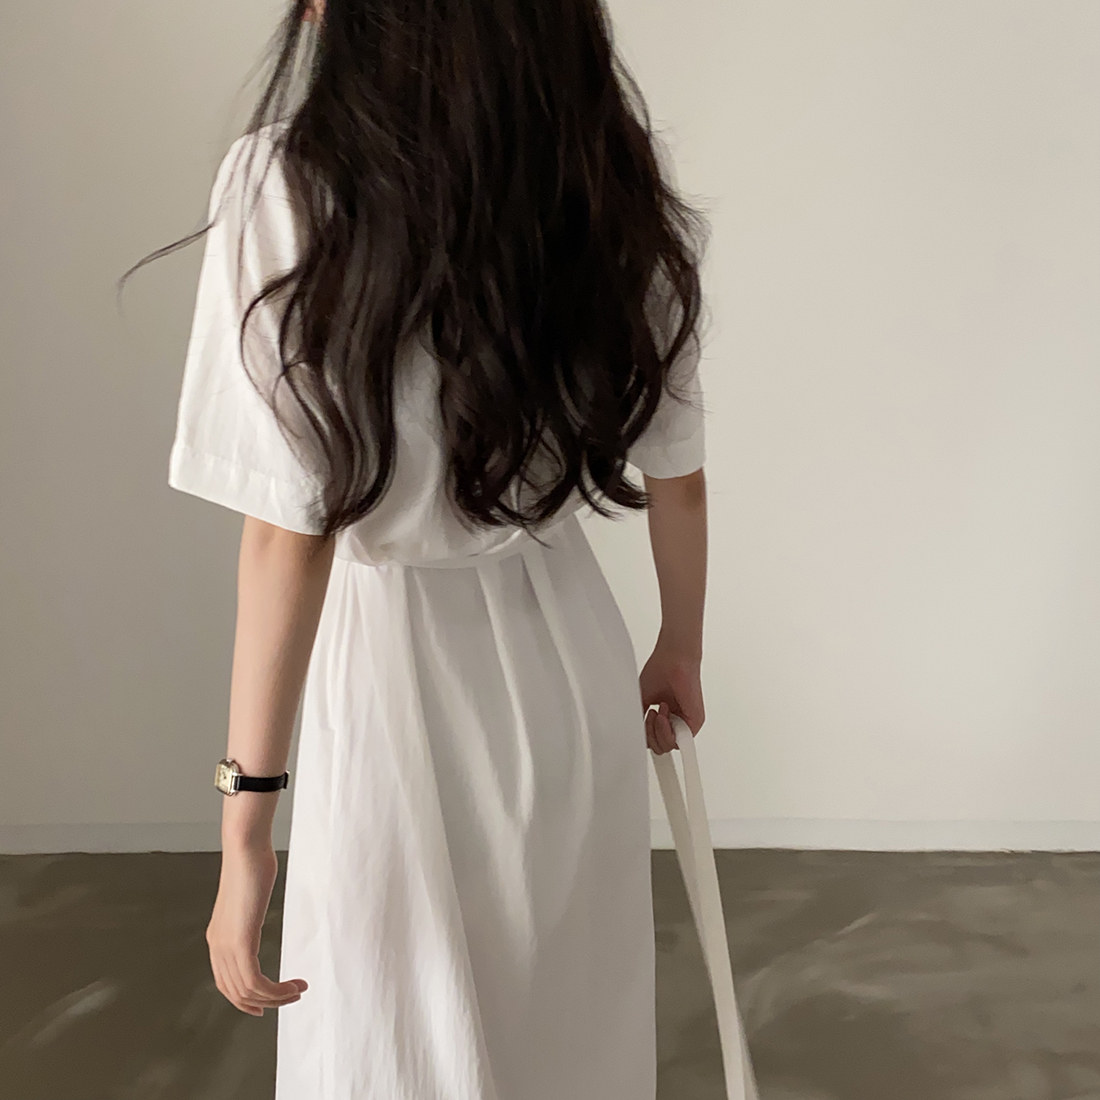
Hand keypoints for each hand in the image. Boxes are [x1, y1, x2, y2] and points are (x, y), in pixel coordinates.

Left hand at [206, 841, 307, 1015]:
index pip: (226, 984)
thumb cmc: (251, 865)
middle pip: (237, 993)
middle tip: (292, 997)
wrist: (245, 849)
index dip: (245, 1000)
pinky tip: (293, 985)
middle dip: (267, 1002)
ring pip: (248, 991)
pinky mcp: (240, 942)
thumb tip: (255, 913)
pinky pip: (255, 981)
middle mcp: (217, 947)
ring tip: (298, 990)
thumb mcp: (248, 898)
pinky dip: (276, 990)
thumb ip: (248, 914)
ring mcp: (226, 946)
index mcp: (217, 938)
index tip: (266, 1004)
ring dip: (277, 997)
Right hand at [639, 641, 703, 754]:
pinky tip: (662, 714)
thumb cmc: (659, 672)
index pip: (655, 742)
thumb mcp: (642, 701)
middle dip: (650, 735)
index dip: (646, 738)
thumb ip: (639, 721)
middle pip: (661, 748)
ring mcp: (686, 723)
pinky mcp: (695, 722)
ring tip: (657, 711)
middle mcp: (676, 722)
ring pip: (669, 746)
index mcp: (666, 718)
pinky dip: (666, 731)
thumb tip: (632, 736)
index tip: (640, 726)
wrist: (672, 659)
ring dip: (658, 731)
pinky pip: (679, 741)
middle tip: (648, 716)